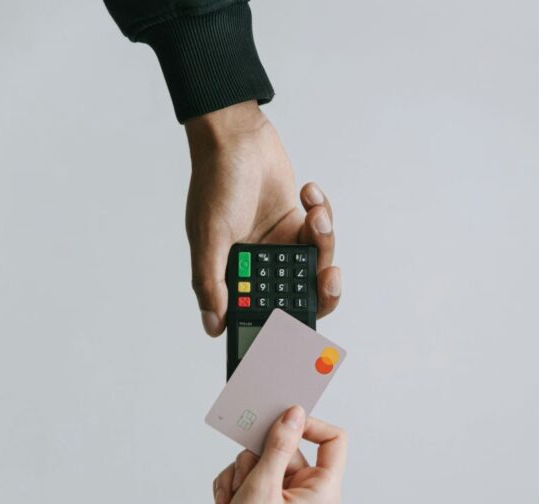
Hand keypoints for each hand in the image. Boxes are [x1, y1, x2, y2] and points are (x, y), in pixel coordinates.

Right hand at [184, 102, 341, 335]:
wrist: (237, 136)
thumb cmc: (216, 181)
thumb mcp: (209, 235)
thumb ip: (210, 282)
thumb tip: (213, 325)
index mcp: (232, 273)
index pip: (260, 313)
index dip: (284, 327)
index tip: (305, 332)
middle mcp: (258, 264)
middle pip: (300, 297)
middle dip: (321, 291)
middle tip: (329, 277)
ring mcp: (281, 244)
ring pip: (317, 263)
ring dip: (324, 241)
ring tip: (314, 215)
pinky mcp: (299, 223)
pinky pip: (322, 232)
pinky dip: (322, 213)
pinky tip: (307, 192)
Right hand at [207, 406, 347, 503]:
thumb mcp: (262, 488)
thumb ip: (278, 446)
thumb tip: (294, 413)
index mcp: (323, 490)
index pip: (333, 440)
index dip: (309, 424)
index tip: (280, 421)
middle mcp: (312, 493)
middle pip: (287, 449)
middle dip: (256, 459)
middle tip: (244, 481)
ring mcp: (291, 499)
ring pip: (265, 461)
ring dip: (241, 474)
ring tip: (232, 499)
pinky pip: (255, 477)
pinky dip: (237, 486)